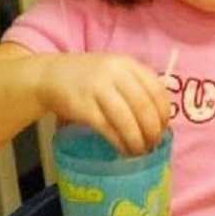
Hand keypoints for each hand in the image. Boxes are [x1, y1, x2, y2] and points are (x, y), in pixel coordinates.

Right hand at [37, 53, 170, 155]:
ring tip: (140, 152)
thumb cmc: (89, 77)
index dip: (164, 113)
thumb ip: (136, 86)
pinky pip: (108, 128)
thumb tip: (158, 119)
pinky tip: (124, 150)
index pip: (156, 89)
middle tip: (153, 144)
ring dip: (137, 140)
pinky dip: (120, 143)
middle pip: (144, 106)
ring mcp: (98, 88)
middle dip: (153, 130)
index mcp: (127, 63)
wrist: (50, 75)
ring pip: (127, 119)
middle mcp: (115, 73)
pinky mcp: (83, 106)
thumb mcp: (115, 71)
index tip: (164, 128)